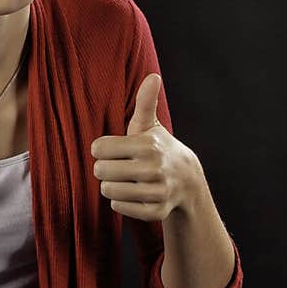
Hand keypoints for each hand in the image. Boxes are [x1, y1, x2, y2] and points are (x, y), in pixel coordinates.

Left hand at [90, 73, 201, 220]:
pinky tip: (130, 195)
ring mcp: (157, 191)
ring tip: (124, 181)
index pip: (98, 148)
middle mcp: (153, 168)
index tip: (112, 150)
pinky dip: (121, 204)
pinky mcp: (156, 211)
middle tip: (117, 167)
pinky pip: (121, 208)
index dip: (101, 150)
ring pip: (108, 192)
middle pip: (100, 171)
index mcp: (146, 144)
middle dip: (104, 169)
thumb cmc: (160, 149)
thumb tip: (153, 76)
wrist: (188, 181)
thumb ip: (146, 102)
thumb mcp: (151, 125)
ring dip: (112, 187)